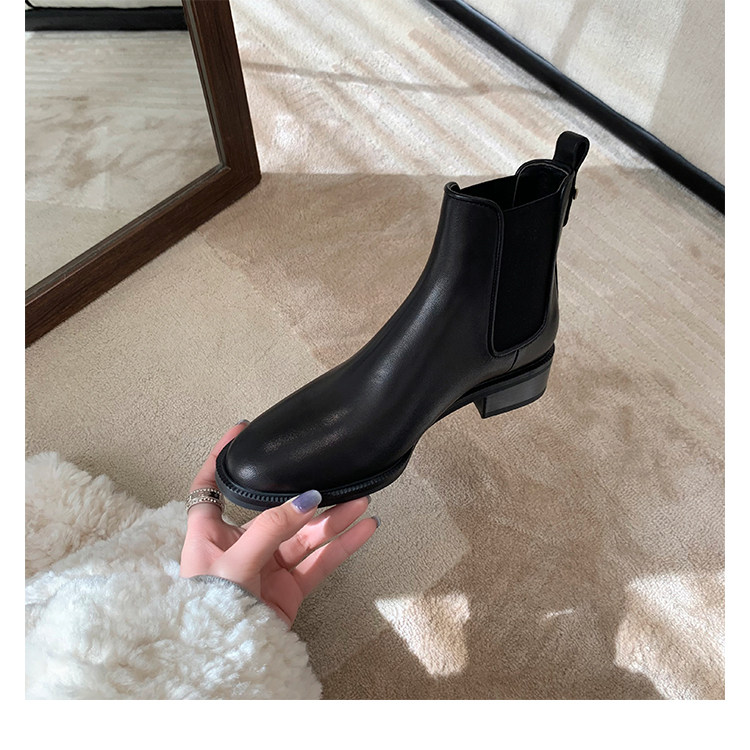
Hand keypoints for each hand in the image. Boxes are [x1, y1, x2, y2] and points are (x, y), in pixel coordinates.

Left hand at [180, 422, 378, 625]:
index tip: (241, 430)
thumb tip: (307, 500)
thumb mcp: (235, 560)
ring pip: (305, 535)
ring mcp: (268, 565)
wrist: (223, 659)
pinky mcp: (290, 587)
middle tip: (334, 477)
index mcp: (210, 532)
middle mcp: (241, 544)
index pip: (213, 484)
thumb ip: (271, 528)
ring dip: (334, 519)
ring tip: (362, 502)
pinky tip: (363, 531)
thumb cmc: (210, 608)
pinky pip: (320, 561)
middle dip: (307, 494)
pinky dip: (343, 546)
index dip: (225, 456)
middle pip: (277, 510)